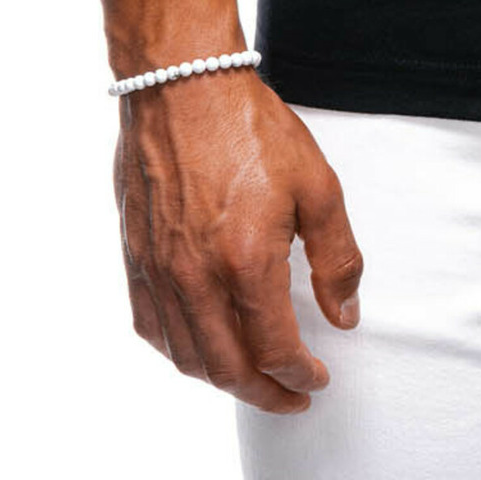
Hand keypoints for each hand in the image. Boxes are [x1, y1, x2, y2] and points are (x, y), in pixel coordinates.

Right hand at [114, 69, 363, 413]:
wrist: (184, 85)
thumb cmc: (250, 127)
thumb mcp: (318, 186)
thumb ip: (336, 258)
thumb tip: (344, 313)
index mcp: (246, 261)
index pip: (275, 347)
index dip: (300, 374)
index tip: (318, 377)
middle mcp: (196, 277)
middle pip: (228, 367)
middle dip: (265, 392)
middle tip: (291, 395)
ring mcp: (160, 270)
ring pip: (187, 357)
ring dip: (223, 379)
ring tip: (252, 379)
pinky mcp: (136, 256)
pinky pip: (151, 327)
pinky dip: (178, 353)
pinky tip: (198, 348)